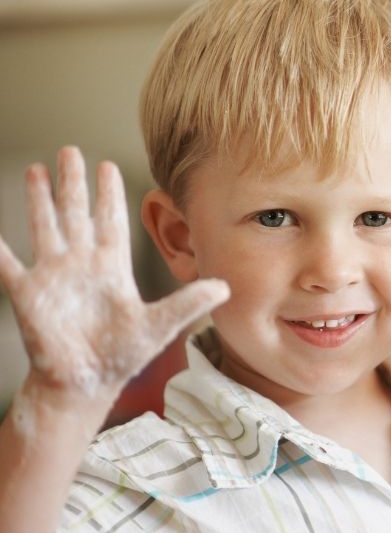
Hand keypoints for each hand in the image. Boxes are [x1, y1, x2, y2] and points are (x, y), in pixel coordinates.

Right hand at [0, 147, 228, 406]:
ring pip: (45, 228)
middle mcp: (81, 265)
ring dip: (40, 200)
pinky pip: (8, 266)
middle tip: (69, 150)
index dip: (108, 195)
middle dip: (73, 183)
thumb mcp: (161, 325)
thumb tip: (226, 286)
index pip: (110, 221)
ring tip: (36, 170)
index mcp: (112, 268)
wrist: (87, 383)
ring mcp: (53, 277)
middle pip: (76, 214)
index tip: (107, 165)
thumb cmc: (122, 355)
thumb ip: (190, 302)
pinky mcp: (29, 295)